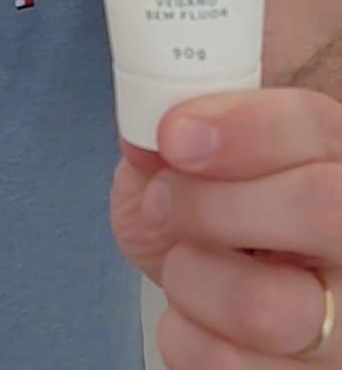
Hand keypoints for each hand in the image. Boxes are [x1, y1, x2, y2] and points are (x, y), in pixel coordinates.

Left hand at [111, 88, 341, 365]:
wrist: (217, 278)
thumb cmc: (208, 205)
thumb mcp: (185, 151)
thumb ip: (168, 132)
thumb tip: (147, 135)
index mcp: (329, 152)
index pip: (312, 125)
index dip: (241, 129)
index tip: (175, 137)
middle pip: (319, 208)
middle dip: (211, 204)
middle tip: (162, 201)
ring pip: (270, 309)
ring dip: (191, 279)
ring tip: (183, 262)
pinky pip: (231, 365)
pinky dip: (186, 337)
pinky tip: (197, 314)